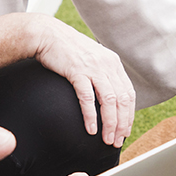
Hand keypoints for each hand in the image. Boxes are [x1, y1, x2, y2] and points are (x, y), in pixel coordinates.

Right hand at [22, 14, 136, 146]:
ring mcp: (93, 67)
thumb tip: (107, 97)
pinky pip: (88, 98)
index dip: (129, 115)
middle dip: (122, 124)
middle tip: (117, 141)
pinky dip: (91, 116)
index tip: (125, 131)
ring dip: (110, 123)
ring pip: (109, 101)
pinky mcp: (77, 70)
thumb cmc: (66, 50)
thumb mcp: (91, 59)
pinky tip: (90, 129)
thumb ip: (102, 74)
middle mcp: (107, 65)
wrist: (46, 34)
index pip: (129, 94)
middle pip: (122, 100)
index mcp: (113, 63)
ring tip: (106, 139)